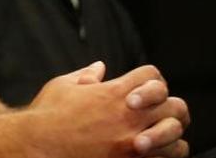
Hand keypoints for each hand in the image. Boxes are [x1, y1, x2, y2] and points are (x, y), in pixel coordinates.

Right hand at [27, 63, 188, 157]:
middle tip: (159, 111)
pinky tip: (156, 151)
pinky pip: (168, 156)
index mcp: (113, 92)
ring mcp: (133, 140)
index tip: (143, 88)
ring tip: (160, 133)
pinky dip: (167, 153)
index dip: (150, 80)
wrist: (40, 146)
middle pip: (173, 103)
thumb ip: (85, 75)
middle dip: (168, 105)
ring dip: (171, 131)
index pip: (151, 75)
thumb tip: (98, 67)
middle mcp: (129, 115)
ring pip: (176, 132)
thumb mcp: (62, 86)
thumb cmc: (47, 116)